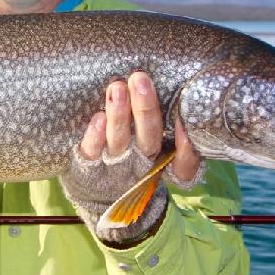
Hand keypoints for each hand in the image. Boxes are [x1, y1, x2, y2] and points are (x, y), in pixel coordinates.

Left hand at [78, 72, 200, 184]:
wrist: (94, 195)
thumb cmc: (130, 161)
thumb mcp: (153, 152)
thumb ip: (164, 124)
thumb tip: (179, 82)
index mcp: (161, 162)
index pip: (183, 165)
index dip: (187, 149)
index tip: (185, 124)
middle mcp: (140, 165)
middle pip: (148, 140)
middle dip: (145, 109)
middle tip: (140, 79)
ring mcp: (113, 168)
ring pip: (119, 142)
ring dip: (119, 114)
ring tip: (117, 87)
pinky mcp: (87, 168)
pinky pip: (91, 152)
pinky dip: (95, 136)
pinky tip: (98, 117)